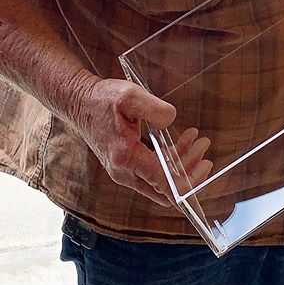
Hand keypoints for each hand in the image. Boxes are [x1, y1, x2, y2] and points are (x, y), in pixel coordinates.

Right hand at [69, 74, 212, 206]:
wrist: (78, 102)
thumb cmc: (101, 99)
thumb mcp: (130, 96)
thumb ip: (154, 108)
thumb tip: (171, 120)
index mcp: (126, 158)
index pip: (163, 183)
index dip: (188, 180)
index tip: (204, 164)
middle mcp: (124, 171)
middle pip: (165, 188)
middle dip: (189, 171)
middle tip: (204, 146)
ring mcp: (123, 171)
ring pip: (159, 181)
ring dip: (181, 164)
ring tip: (197, 140)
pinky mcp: (125, 165)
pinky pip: (152, 172)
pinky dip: (169, 160)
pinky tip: (180, 142)